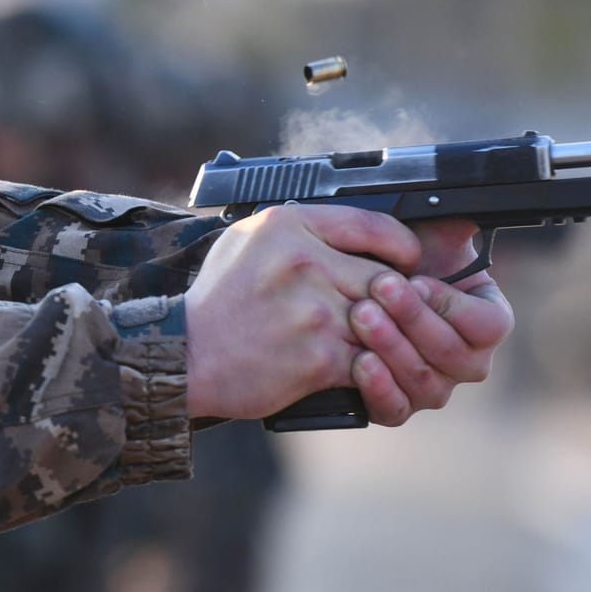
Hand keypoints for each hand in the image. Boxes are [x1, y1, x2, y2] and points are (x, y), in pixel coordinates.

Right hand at [186, 204, 420, 419]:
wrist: (185, 355)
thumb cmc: (216, 300)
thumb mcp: (245, 240)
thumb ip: (297, 228)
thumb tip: (350, 232)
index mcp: (287, 226)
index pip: (373, 225)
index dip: (400, 246)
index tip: (405, 259)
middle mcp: (304, 263)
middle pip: (385, 277)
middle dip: (393, 297)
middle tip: (389, 308)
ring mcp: (315, 311)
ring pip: (385, 320)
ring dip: (385, 333)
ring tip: (374, 337)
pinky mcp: (320, 356)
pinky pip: (372, 359)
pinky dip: (372, 366)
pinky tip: (357, 364)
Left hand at [346, 220, 514, 424]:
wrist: (352, 290)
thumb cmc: (394, 262)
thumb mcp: (426, 237)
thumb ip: (452, 228)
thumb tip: (465, 216)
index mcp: (486, 322)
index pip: (488, 327)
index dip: (453, 305)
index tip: (418, 280)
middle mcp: (467, 361)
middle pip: (455, 356)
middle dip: (414, 319)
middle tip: (380, 288)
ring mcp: (433, 387)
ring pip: (426, 382)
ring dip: (393, 347)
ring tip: (362, 315)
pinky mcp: (397, 406)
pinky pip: (396, 410)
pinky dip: (379, 388)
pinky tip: (359, 361)